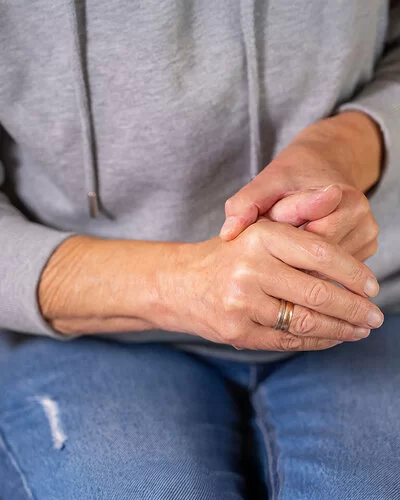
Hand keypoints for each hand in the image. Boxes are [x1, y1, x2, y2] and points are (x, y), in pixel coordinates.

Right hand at [157, 220, 383, 351]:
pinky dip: (317, 341)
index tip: (372, 286)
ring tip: (361, 329)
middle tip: (375, 316)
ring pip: (306, 321)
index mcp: (259, 236)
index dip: (353, 272)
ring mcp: (241, 303)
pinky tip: (333, 337)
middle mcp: (249, 269)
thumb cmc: (228, 254)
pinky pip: (288, 340)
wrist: (180, 282)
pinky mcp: (237, 332)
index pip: (321, 254)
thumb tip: (336, 207)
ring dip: (341, 329)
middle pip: (319, 293)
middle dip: (355, 308)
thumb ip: (298, 218)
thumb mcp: (258, 228)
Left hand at [220, 111, 381, 260]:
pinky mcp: (364, 253)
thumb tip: (228, 234)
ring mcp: (367, 239)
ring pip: (325, 270)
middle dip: (289, 252)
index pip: (307, 241)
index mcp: (344, 200)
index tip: (271, 220)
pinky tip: (299, 251)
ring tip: (288, 239)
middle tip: (276, 235)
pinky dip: (312, 265)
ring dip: (299, 261)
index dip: (280, 236)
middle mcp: (363, 220)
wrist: (322, 166)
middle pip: (317, 260)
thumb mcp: (264, 183)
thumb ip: (244, 204)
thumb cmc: (290, 177)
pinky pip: (332, 273)